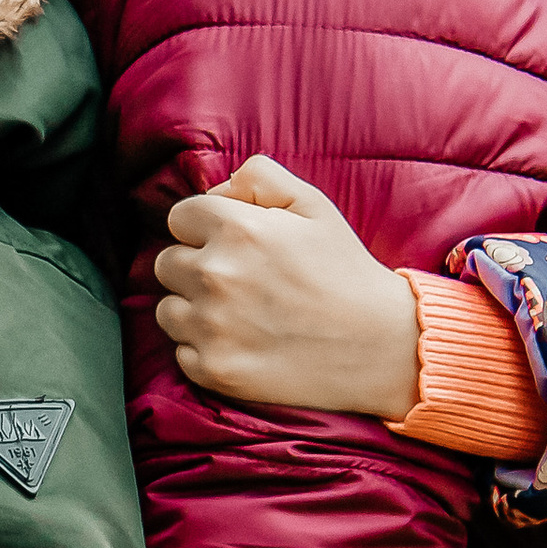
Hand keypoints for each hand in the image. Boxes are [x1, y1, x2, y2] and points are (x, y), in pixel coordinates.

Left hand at [154, 155, 419, 417]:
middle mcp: (215, 275)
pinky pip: (181, 351)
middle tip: (239, 282)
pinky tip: (243, 344)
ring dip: (193, 309)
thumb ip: (260, 177)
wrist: (380, 346)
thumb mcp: (314, 205)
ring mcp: (210, 327)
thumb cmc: (346, 272)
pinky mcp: (213, 370)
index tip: (234, 245)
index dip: (206, 228)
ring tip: (240, 315)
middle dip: (195, 267)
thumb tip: (217, 190)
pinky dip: (204, 349)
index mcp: (237, 229)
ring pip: (168, 309)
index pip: (180, 217)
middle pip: (166, 263)